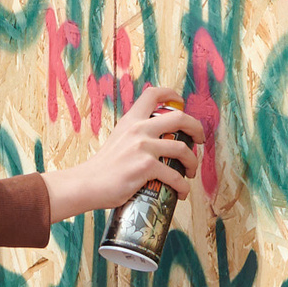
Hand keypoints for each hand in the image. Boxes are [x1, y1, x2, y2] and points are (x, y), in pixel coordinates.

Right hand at [42, 89, 203, 221]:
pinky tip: (181, 192)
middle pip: (179, 118)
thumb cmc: (103, 167)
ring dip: (193, 162)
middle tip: (199, 140)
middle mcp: (138, 129)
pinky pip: (175, 176)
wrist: (87, 184)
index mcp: (131, 120)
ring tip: (190, 172)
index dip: (171, 94)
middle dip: (197, 128)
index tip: (180, 101)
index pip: (152, 94)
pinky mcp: (146, 167)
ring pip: (183, 149)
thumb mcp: (118, 139)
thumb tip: (155, 140)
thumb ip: (134, 135)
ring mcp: (143, 147)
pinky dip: (182, 186)